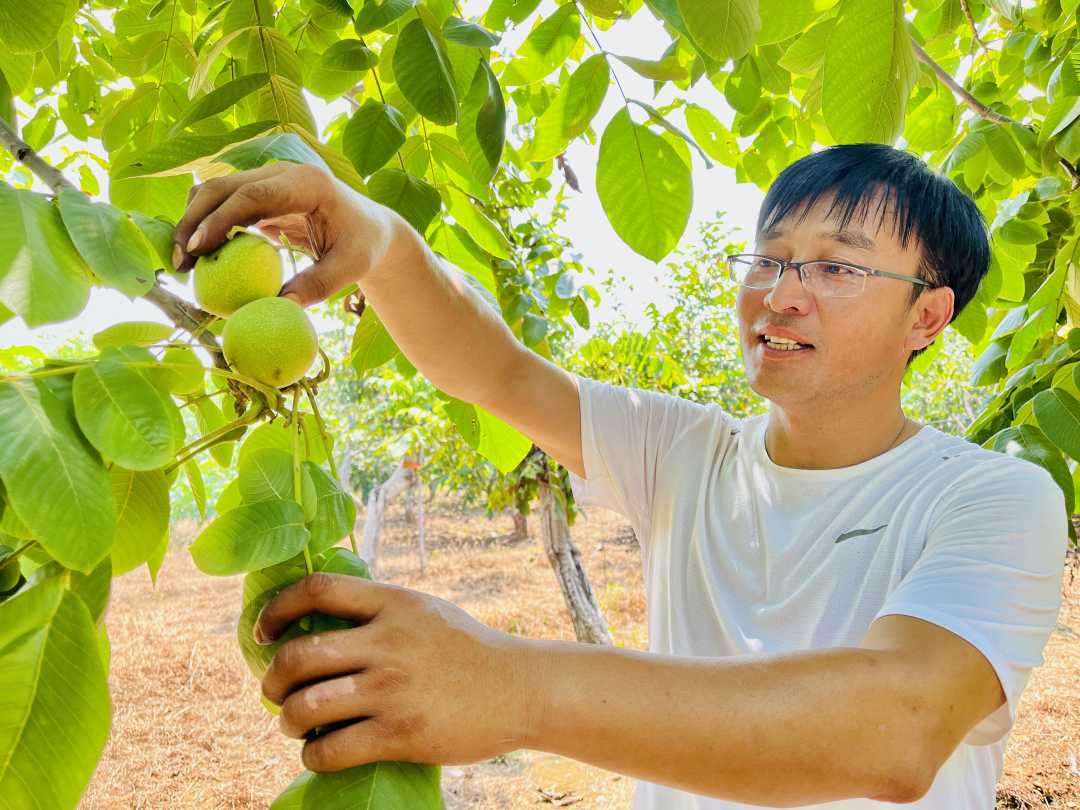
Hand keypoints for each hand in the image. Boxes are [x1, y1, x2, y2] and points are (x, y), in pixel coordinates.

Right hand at [171, 163, 410, 305]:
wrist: (370, 227)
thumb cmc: (363, 246)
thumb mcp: (350, 267)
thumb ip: (318, 285)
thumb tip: (281, 307)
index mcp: (308, 183)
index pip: (252, 196)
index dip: (219, 220)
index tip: (195, 249)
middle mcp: (283, 172)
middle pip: (223, 187)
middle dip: (193, 222)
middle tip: (178, 264)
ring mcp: (268, 179)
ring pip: (215, 191)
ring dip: (193, 223)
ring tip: (183, 265)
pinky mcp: (258, 192)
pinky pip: (222, 203)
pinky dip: (205, 224)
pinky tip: (198, 257)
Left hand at [253, 572, 544, 772]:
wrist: (521, 689)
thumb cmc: (470, 650)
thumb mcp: (426, 610)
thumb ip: (381, 609)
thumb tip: (322, 616)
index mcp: (394, 603)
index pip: (317, 589)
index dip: (276, 608)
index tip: (262, 632)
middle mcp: (389, 642)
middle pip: (298, 655)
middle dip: (272, 678)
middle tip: (274, 691)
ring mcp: (393, 690)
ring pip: (306, 707)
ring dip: (287, 720)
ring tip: (292, 724)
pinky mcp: (401, 734)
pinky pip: (331, 750)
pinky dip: (313, 756)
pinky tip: (320, 753)